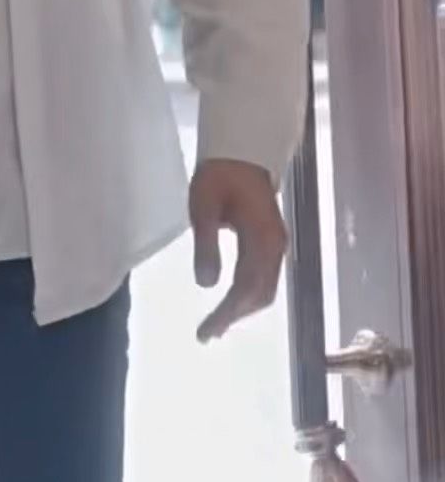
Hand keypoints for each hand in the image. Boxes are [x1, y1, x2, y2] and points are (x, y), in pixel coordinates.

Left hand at [189, 159, 286, 343]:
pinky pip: (263, 276)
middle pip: (260, 294)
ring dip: (242, 308)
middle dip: (235, 316)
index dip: (227, 313)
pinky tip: (231, 300)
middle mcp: (275, 246)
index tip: (206, 331)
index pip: (246, 288)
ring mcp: (276, 244)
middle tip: (207, 333)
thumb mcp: (204, 205)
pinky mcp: (270, 240)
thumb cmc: (219, 174)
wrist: (241, 148)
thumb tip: (206, 285)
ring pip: (264, 288)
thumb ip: (206, 245)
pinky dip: (247, 294)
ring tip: (216, 324)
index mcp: (262, 239)